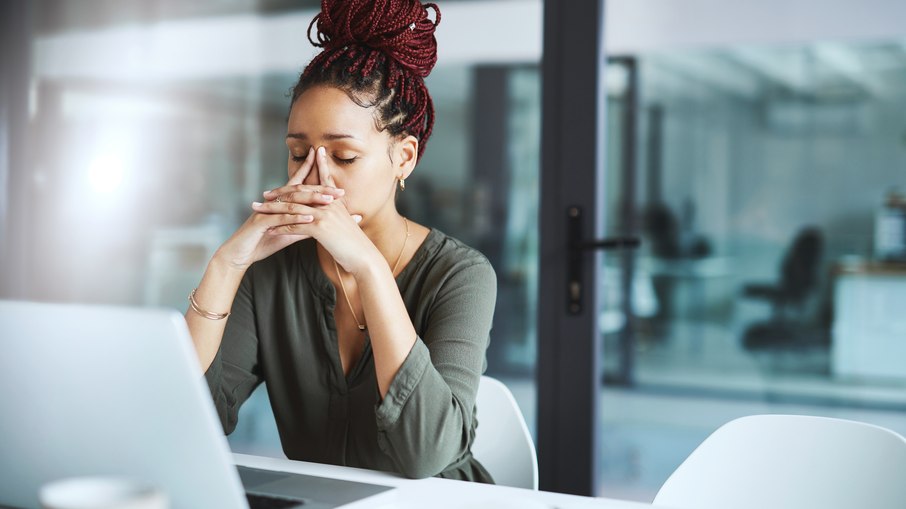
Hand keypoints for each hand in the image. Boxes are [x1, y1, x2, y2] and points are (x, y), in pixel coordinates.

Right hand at [214, 148, 345, 269]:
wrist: (240, 254)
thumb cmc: (263, 242)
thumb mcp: (288, 233)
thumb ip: (304, 226)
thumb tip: (323, 222)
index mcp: (280, 203)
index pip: (298, 184)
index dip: (311, 172)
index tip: (329, 166)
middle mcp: (273, 202)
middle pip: (299, 191)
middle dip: (320, 189)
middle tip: (339, 191)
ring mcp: (266, 210)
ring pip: (292, 202)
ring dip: (311, 200)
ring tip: (329, 200)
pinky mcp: (260, 222)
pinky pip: (281, 218)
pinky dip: (296, 217)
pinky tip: (310, 217)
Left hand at [255, 147, 376, 273]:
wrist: (364, 258)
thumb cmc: (356, 244)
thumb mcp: (347, 224)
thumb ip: (338, 214)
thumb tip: (331, 211)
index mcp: (335, 201)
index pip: (321, 179)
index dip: (311, 168)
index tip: (299, 162)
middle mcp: (329, 204)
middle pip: (299, 193)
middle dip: (280, 192)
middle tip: (264, 194)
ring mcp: (324, 214)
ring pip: (292, 208)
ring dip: (273, 210)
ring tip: (259, 210)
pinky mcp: (320, 228)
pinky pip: (294, 226)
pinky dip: (280, 228)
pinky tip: (269, 230)